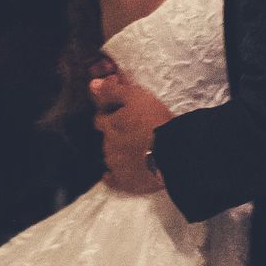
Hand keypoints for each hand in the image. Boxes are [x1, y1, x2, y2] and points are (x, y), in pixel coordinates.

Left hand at [89, 59, 170, 194]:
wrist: (172, 152)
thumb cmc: (155, 121)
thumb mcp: (135, 97)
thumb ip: (113, 91)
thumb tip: (92, 85)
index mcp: (110, 125)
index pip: (100, 119)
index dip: (109, 116)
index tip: (121, 116)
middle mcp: (108, 145)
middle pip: (106, 139)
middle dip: (115, 135)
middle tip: (132, 133)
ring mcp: (115, 165)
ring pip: (110, 157)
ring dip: (118, 153)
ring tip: (134, 151)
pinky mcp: (125, 181)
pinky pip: (112, 179)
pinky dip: (113, 176)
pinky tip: (118, 172)